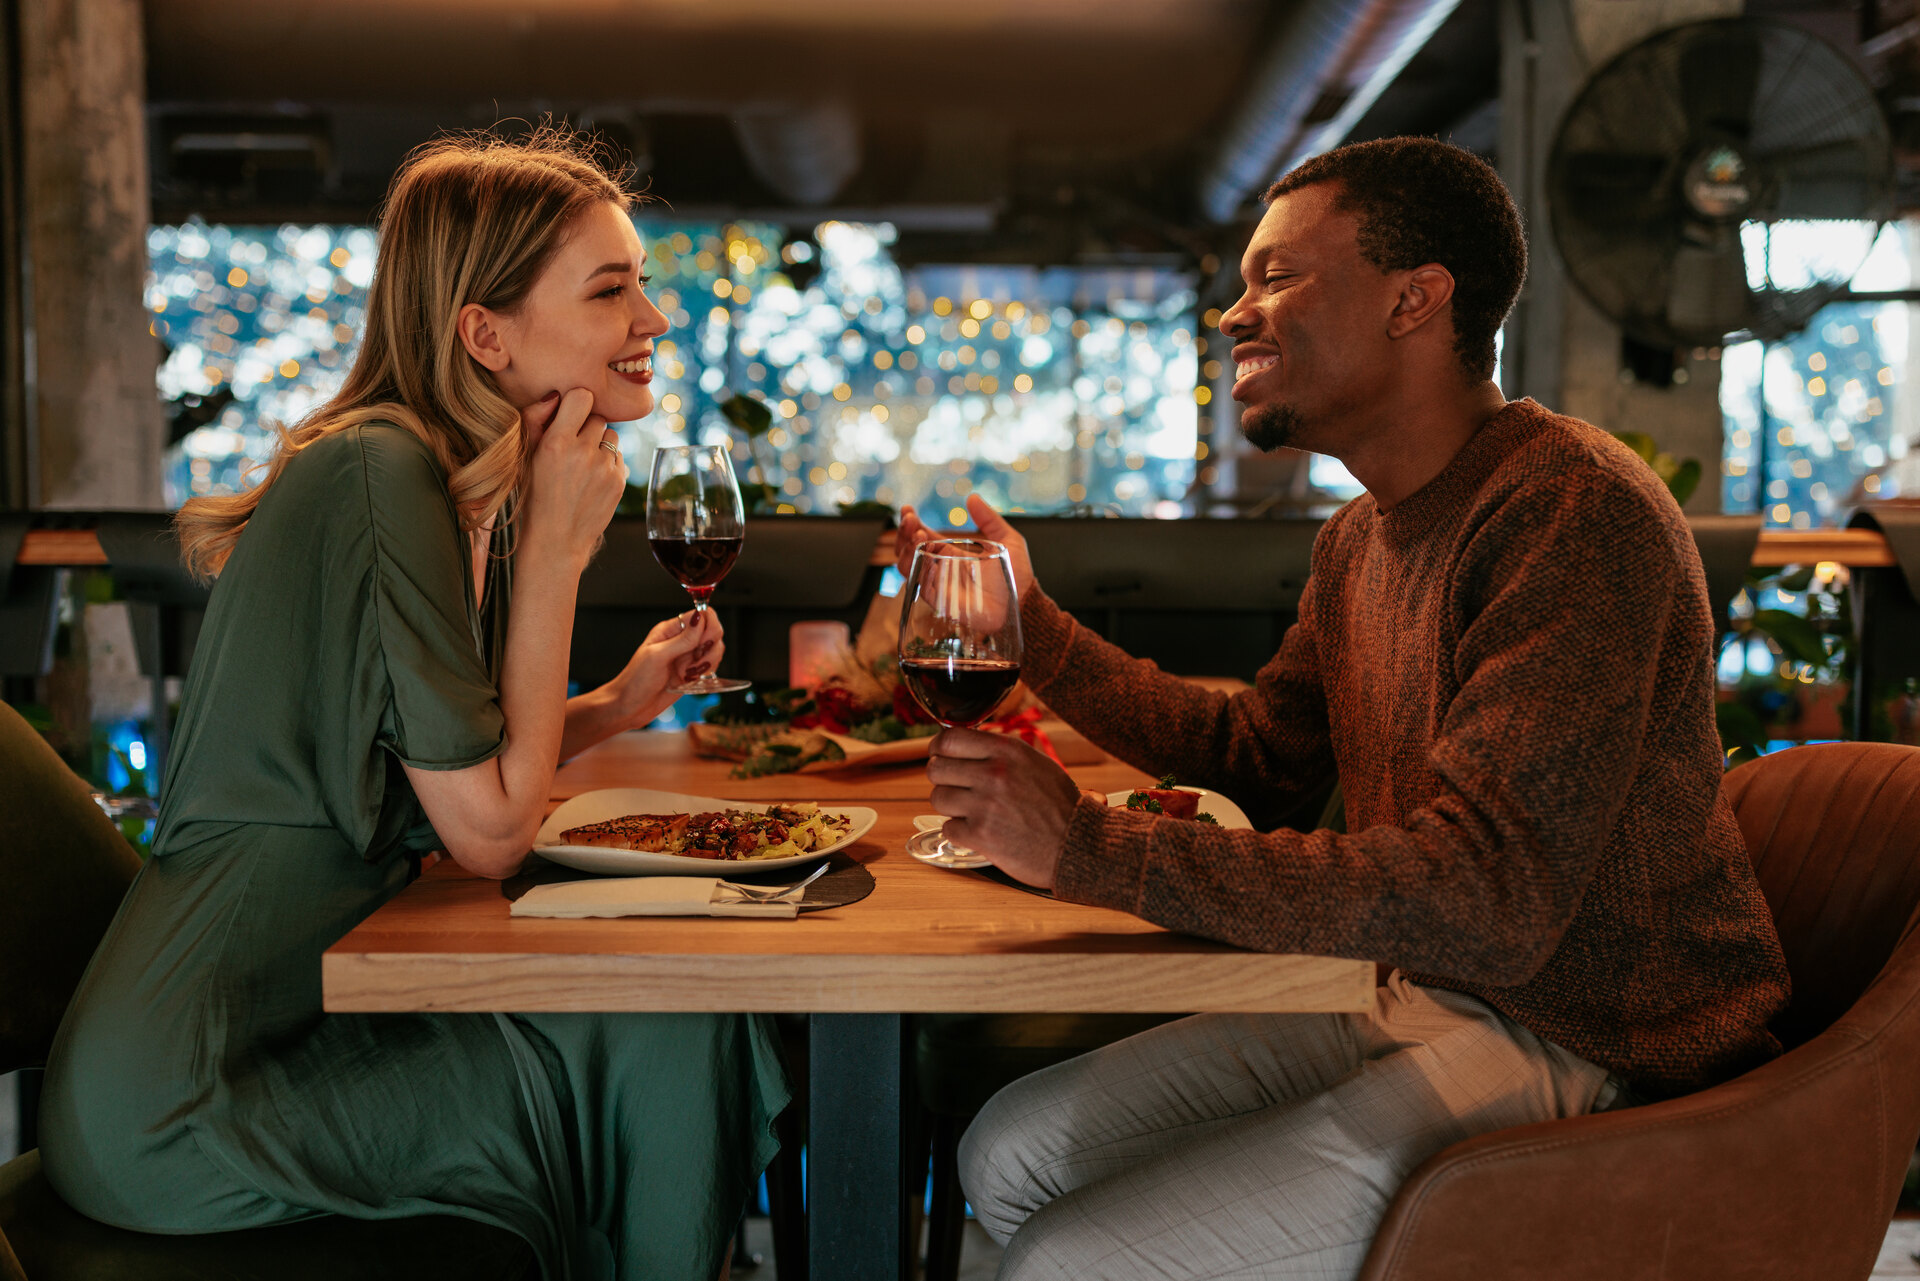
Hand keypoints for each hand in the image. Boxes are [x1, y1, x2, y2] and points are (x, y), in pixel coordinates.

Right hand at [518, 388, 626, 570]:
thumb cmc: (534, 493)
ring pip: (611, 436)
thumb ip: (534, 418)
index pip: (582, 397)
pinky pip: (619, 456)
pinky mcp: (619, 482)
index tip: (569, 416)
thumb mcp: (525, 455)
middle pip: (598, 417)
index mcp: (556, 443)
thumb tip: (556, 396)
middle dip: (586, 428)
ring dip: (600, 444)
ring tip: (582, 465)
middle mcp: (583, 453)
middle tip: (572, 448)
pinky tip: (592, 480)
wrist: (555, 539)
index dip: (576, 404)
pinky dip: (608, 463)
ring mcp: (604, 468)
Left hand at [611, 608, 723, 727]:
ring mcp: (688, 657)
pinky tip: (689, 680)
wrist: (629, 707)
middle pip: (713, 631)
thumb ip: (683, 639)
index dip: (708, 626)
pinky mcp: (692, 673)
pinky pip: (711, 666)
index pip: (702, 615)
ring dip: (708, 662)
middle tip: (694, 660)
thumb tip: (701, 618)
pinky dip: (706, 673)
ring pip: (715, 650)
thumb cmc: (635, 681)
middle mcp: (681, 641)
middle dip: (709, 647)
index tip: (703, 642)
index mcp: (670, 630)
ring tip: (689, 673)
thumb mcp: (657, 656)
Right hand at [897, 493, 1034, 599]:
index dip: (911, 524)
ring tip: (918, 533)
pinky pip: (920, 585)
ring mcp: (939, 584)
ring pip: (908, 567)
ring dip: (906, 549)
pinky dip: (918, 568)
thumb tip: (972, 497)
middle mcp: (941, 567)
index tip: (908, 509)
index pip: (922, 537)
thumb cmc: (1015, 574)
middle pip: (909, 550)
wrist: (1023, 601)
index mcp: (951, 552)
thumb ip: (989, 519)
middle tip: (910, 518)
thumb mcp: (1007, 539)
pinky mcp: (941, 601)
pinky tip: (924, 553)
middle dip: (904, 532)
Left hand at [925, 727, 1079, 887]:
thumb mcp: (1035, 764)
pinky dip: (960, 832)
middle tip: (958, 788)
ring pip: (938, 798)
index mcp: (1007, 751)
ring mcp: (985, 805)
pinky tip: (981, 832)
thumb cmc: (1060, 806)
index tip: (941, 757)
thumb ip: (1000, 753)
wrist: (1077, 846)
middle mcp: (994, 774)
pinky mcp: (981, 835)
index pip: (948, 739)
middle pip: (936, 768)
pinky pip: (948, 828)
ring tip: (974, 812)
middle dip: (943, 780)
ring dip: (951, 807)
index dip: (938, 749)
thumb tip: (964, 747)